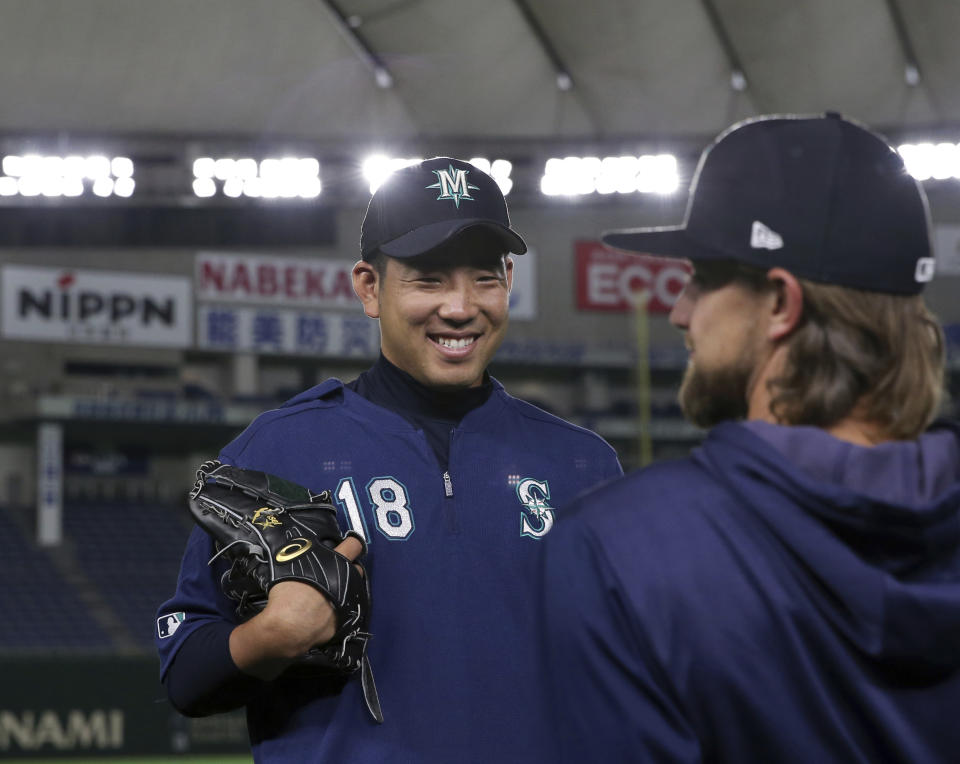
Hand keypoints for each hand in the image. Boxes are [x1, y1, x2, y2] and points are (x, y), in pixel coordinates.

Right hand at [229, 536, 364, 679]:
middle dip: (349, 568)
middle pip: (357, 569)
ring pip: (353, 591)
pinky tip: (322, 612)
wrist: (288, 628)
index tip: (347, 545)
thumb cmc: (286, 594)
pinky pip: (343, 611)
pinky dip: (335, 610)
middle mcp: (347, 582)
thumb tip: (302, 546)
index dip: (351, 543)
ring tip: (327, 592)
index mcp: (336, 563)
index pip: (354, 545)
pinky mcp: (343, 621)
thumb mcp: (288, 563)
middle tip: (334, 571)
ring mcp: (347, 602)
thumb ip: (302, 552)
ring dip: (345, 589)